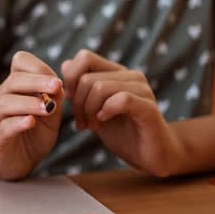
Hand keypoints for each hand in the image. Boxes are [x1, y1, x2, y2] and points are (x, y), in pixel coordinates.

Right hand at [0, 51, 62, 179]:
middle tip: (57, 87)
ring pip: (6, 102)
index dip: (38, 68)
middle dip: (37, 82)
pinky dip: (17, 122)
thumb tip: (58, 83)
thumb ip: (54, 99)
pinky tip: (31, 122)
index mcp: (13, 87)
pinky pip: (3, 126)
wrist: (18, 164)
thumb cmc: (34, 135)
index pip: (19, 63)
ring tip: (48, 108)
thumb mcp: (50, 115)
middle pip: (14, 81)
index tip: (57, 81)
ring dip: (29, 103)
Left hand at [61, 50, 182, 175]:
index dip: (70, 78)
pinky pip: (121, 100)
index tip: (71, 100)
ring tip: (92, 126)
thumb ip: (81, 89)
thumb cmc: (122, 133)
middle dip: (78, 103)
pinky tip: (104, 121)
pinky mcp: (149, 108)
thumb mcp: (93, 110)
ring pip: (100, 87)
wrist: (149, 156)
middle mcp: (131, 77)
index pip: (85, 57)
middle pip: (87, 78)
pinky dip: (105, 111)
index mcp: (117, 73)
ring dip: (89, 111)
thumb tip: (65, 64)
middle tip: (82, 122)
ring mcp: (142, 90)